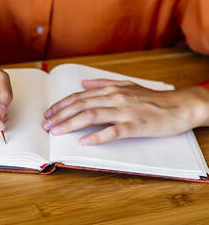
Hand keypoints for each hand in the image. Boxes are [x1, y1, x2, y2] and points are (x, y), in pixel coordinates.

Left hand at [42, 79, 208, 144]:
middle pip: (81, 106)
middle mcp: (115, 98)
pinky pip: (113, 131)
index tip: (48, 114)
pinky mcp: (135, 125)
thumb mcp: (126, 85)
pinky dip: (97, 136)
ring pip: (92, 116)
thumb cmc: (151, 98)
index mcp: (111, 90)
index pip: (79, 97)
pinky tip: (84, 142)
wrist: (178, 106)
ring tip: (56, 132)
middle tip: (46, 126)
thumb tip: (83, 82)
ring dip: (71, 124)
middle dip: (60, 115)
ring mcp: (125, 111)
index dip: (61, 105)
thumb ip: (103, 83)